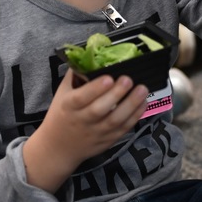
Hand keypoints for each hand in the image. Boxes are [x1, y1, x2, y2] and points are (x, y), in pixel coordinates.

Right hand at [23, 71, 148, 191]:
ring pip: (115, 120)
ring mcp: (96, 132)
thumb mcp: (62, 93)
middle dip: (116, 94)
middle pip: (100, 109)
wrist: (58, 147)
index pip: (81, 98)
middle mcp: (82, 120)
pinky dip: (135, 116)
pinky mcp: (107, 140)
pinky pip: (123, 129)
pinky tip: (143, 103)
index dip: (95, 88)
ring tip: (142, 89)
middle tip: (128, 79)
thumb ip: (75, 75)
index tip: (108, 77)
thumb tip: (89, 54)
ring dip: (131, 105)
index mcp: (68, 106)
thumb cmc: (61, 115)